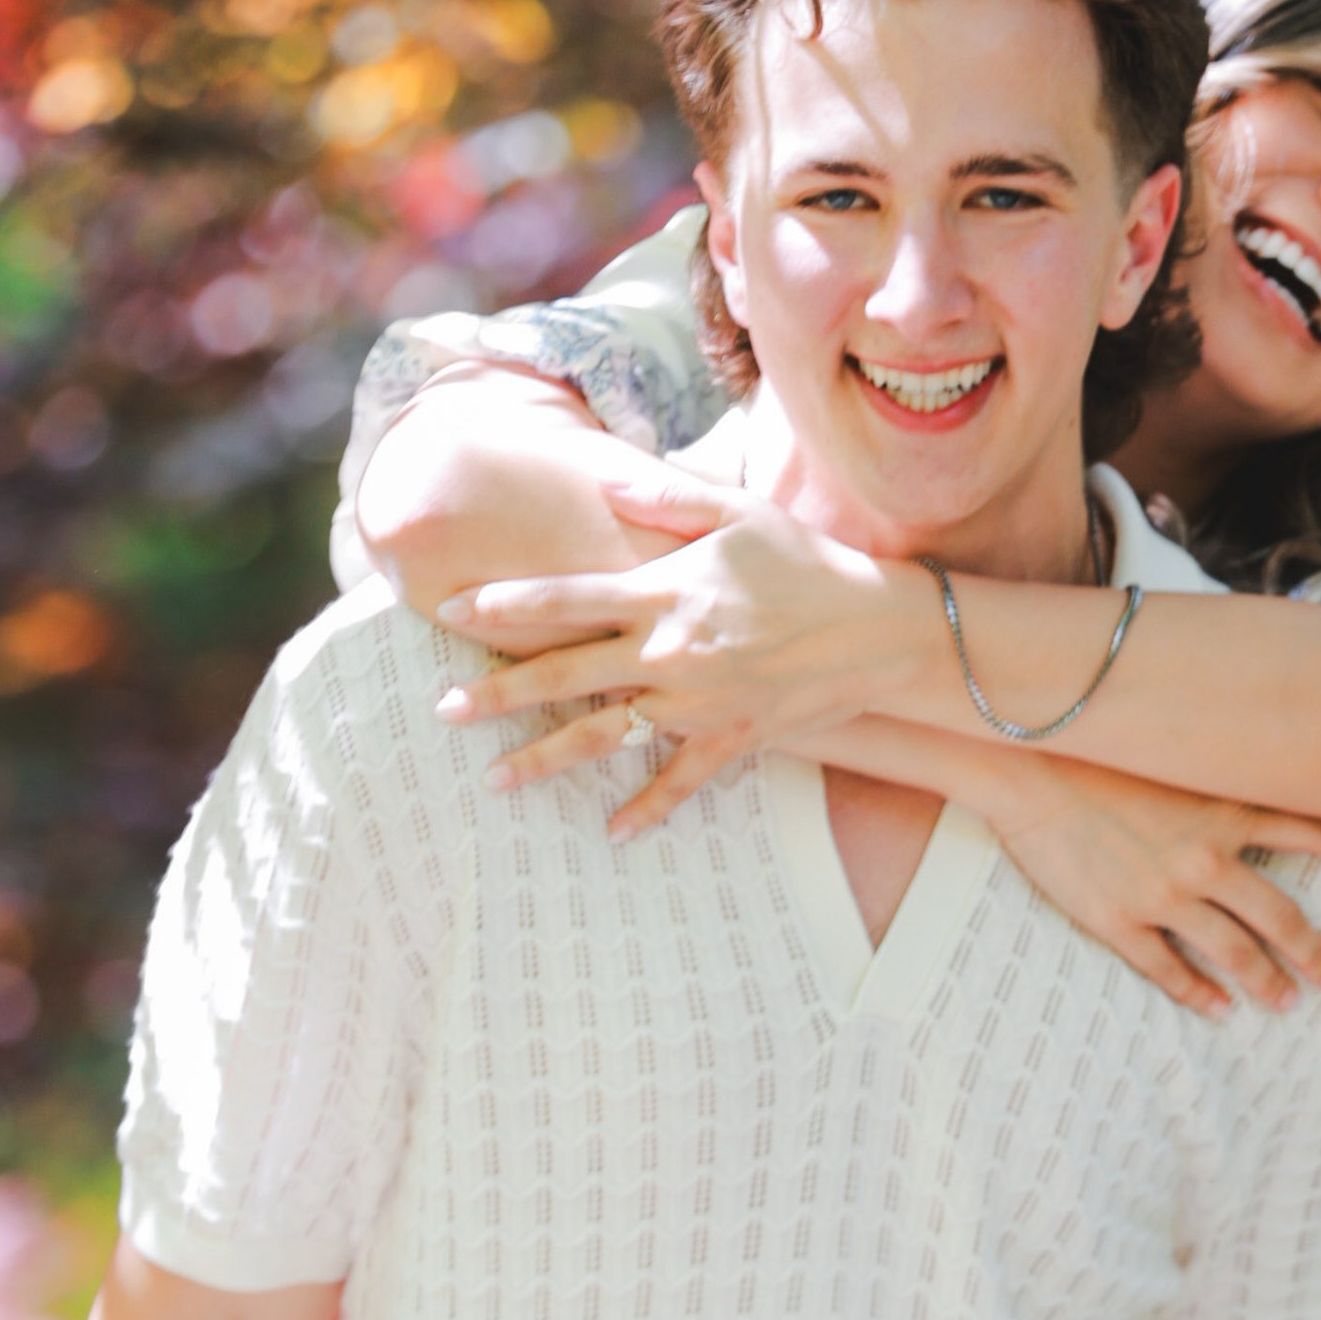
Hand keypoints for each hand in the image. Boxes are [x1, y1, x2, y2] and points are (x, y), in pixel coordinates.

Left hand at [433, 502, 923, 835]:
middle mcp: (669, 652)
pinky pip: (680, 781)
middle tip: (443, 710)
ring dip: (546, 760)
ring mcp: (698, 703)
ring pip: (605, 737)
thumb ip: (666, 500)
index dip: (506, 605)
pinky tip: (613, 832)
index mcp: (663, 593)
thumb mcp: (737, 511)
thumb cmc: (805, 561)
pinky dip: (647, 808)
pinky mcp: (732, 739)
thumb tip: (607, 488)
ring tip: (494, 779)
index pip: (566, 600)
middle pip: (566, 676)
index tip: (453, 612)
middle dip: (499, 694)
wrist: (877, 627)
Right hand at [986, 762, 1320, 1016]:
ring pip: (1232, 952)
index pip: (1314, 831)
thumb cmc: (1098, 748)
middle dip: (1314, 951)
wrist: (1028, 766)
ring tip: (1286, 1003)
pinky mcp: (1120, 921)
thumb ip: (1219, 767)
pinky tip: (1218, 1010)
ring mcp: (1164, 895)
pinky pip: (1168, 969)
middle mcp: (1207, 859)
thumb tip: (1252, 767)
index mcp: (1226, 809)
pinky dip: (1198, 993)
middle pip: (1280, 916)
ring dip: (1265, 981)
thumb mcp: (1176, 751)